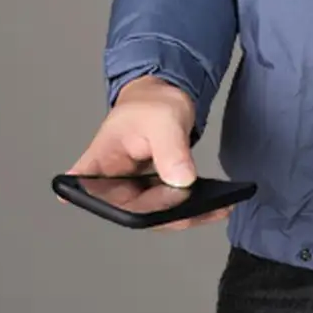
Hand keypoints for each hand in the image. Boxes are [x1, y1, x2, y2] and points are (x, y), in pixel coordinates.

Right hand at [64, 76, 232, 230]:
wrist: (164, 97)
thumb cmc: (151, 104)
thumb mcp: (162, 120)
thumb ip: (170, 150)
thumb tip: (182, 182)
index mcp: (96, 167)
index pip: (98, 197)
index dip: (125, 207)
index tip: (158, 202)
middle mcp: (110, 185)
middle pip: (133, 212)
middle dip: (168, 213)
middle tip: (199, 206)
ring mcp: (133, 191)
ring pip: (156, 214)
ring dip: (186, 214)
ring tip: (216, 208)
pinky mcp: (153, 193)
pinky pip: (171, 207)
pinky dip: (193, 208)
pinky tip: (216, 207)